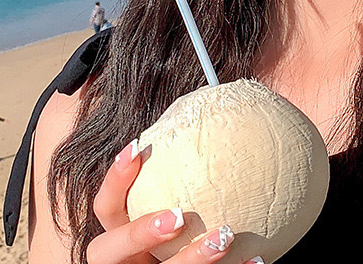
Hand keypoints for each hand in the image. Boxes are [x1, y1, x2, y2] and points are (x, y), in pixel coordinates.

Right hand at [86, 139, 261, 263]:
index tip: (137, 146)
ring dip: (194, 257)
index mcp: (121, 237)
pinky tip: (257, 259)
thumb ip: (184, 175)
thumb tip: (225, 113)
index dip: (115, 179)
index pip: (105, 208)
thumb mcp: (172, 207)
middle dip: (141, 230)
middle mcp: (127, 262)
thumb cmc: (182, 233)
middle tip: (178, 214)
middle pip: (109, 250)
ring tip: (226, 234)